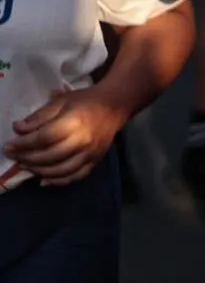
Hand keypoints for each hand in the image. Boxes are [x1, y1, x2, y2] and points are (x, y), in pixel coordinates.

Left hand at [4, 88, 125, 186]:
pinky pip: (74, 177)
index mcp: (74, 122)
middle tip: (15, 157)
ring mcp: (90, 153)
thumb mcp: (61, 101)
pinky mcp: (95, 161)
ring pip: (60, 170)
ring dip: (39, 171)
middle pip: (49, 156)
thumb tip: (18, 130)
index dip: (23, 144)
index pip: (43, 137)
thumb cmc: (86, 101)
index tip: (9, 146)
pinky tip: (44, 180)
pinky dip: (57, 181)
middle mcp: (83, 140)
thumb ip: (40, 116)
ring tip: (27, 166)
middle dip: (28, 158)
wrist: (116, 105)